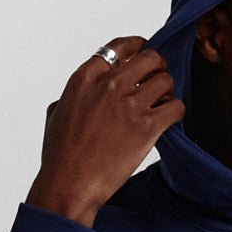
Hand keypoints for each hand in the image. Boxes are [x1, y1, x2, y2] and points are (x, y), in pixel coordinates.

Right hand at [25, 35, 185, 227]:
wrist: (69, 184)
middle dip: (157, 67)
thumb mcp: (56, 113)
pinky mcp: (147, 128)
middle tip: (157, 80)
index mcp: (85, 78)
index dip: (137, 47)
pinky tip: (168, 119)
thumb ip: (73, 94)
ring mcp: (129, 105)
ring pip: (165, 80)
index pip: (120, 46)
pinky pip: (176, 107)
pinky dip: (176, 110)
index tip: (143, 54)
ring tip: (161, 103)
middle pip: (149, 57)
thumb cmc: (60, 155)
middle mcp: (109, 85)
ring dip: (167, 90)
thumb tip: (82, 93)